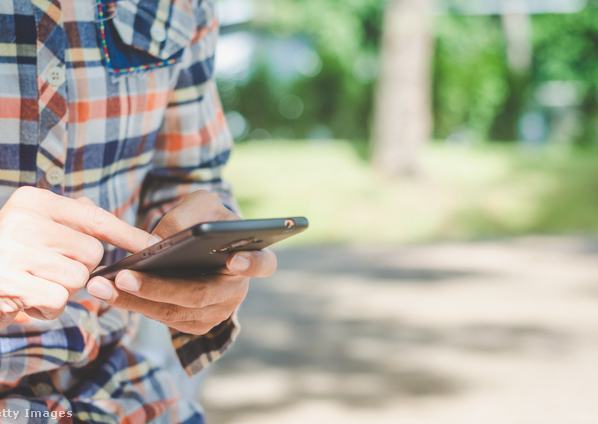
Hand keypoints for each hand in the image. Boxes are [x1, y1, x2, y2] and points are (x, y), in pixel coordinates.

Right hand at [0, 187, 151, 327]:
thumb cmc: (6, 253)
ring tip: (33, 282)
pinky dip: (46, 308)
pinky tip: (24, 298)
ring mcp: (13, 250)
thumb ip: (69, 218)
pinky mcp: (8, 282)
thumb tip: (114, 222)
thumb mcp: (32, 224)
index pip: (95, 217)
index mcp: (34, 200)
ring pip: (77, 279)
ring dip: (61, 289)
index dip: (128, 234)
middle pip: (91, 253)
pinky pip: (57, 301)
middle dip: (78, 268)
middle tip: (47, 269)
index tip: (155, 244)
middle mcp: (23, 220)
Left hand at [86, 190, 276, 334]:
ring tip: (102, 285)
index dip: (252, 264)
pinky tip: (109, 292)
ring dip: (136, 300)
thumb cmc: (204, 221)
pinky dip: (135, 306)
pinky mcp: (195, 324)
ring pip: (175, 312)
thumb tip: (157, 240)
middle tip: (124, 277)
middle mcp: (238, 290)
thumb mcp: (200, 206)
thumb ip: (186, 214)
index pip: (264, 264)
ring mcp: (218, 312)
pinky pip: (163, 319)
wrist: (200, 247)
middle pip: (201, 294)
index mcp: (252, 257)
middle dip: (159, 288)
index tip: (234, 260)